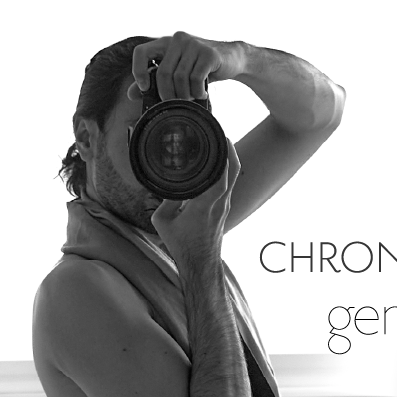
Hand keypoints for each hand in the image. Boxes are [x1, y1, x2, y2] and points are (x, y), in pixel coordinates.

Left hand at [128, 32, 245, 101]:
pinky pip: (195, 78)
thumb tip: (131, 93)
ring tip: (191, 97)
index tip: (145, 88)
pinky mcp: (208, 53)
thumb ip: (156, 79)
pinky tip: (202, 93)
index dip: (138, 71)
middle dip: (167, 94)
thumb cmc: (202, 67)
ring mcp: (194, 44)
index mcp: (166, 42)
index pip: (141, 52)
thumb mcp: (178, 71)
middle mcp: (178, 39)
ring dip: (185, 94)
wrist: (233, 58)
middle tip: (175, 102)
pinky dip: (197, 91)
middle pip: (162, 73)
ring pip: (179, 77)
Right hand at [150, 139, 241, 265]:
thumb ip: (165, 200)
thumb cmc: (181, 245)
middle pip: (234, 171)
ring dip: (229, 159)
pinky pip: (229, 184)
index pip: (220, 176)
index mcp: (204, 205)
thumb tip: (165, 183)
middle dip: (230, 149)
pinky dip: (226, 171)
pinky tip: (217, 163)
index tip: (220, 137)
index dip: (224, 155)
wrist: (200, 264)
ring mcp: (224, 206)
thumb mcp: (162, 222)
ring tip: (220, 142)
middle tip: (221, 132)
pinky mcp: (224, 210)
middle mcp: (219, 204)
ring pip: (234, 177)